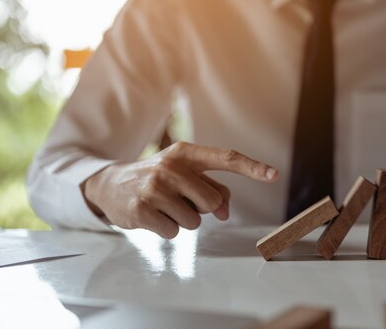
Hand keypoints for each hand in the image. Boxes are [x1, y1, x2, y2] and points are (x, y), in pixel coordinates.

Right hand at [82, 141, 278, 238]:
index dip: (252, 167)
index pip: (226, 158)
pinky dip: (167, 229)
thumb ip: (213, 188)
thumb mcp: (184, 175)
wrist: (111, 184)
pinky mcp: (141, 209)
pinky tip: (152, 216)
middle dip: (202, 208)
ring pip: (195, 221)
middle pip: (213, 201)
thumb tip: (225, 211)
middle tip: (179, 199)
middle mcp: (171, 166)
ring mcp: (154, 187)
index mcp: (186, 153)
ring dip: (184, 220)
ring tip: (164, 207)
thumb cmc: (158, 179)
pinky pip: (174, 231)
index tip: (274, 175)